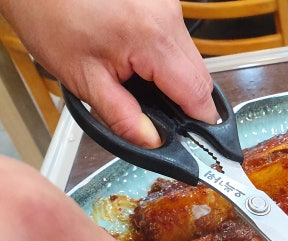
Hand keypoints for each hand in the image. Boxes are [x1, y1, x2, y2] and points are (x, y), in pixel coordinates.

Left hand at [0, 0, 217, 147]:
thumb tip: (152, 142)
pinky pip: (177, 40)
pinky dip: (163, 58)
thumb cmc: (49, 14)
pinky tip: (137, 61)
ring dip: (174, 79)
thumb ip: (122, 117)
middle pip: (200, 76)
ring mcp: (168, 4)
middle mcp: (168, 16)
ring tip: (140, 84)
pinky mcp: (162, 1)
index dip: (201, 123)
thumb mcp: (83, 79)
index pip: (198, 93)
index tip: (198, 142)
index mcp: (153, 38)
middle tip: (162, 119)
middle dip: (185, 102)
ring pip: (190, 58)